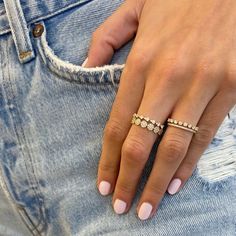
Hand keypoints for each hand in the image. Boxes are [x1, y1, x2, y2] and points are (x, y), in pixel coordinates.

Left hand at [83, 0, 235, 219]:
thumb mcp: (135, 8)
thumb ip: (106, 38)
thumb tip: (86, 66)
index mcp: (142, 61)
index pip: (117, 124)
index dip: (107, 160)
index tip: (102, 184)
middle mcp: (169, 78)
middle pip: (142, 143)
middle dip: (129, 179)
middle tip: (121, 206)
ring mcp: (202, 85)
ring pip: (174, 147)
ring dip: (159, 182)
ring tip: (147, 206)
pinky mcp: (231, 87)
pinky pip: (204, 136)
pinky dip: (189, 164)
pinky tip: (176, 183)